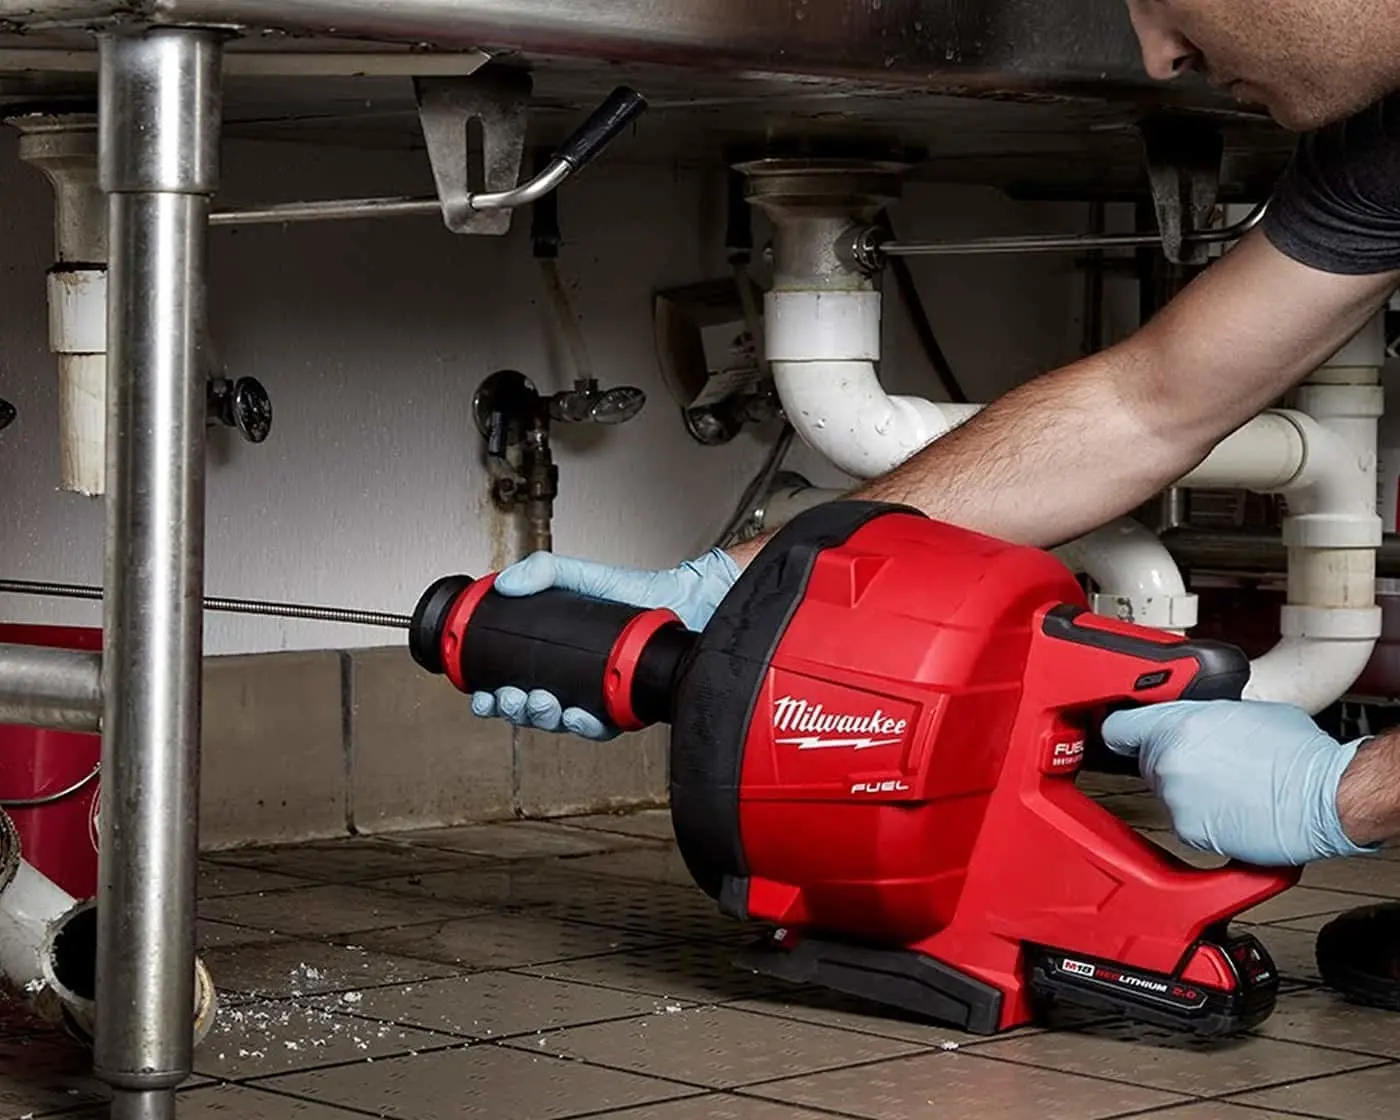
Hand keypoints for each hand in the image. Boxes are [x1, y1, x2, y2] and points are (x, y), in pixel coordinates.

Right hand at [470, 548, 740, 739]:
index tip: (478, 696)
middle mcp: (571, 685)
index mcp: (552, 662)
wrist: (680, 599)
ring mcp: (597, 699)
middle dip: (513, 710)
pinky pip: (600, 729)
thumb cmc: (631, 592)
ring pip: (559, 724)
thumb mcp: (580, 575)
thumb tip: (504, 584)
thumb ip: (542, 571)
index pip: (511, 689)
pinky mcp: (625, 708)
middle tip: (509, 697)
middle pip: (529, 712)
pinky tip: (575, 714)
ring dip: (542, 718)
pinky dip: (585, 725)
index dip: (490, 700)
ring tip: (539, 700)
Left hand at [1102, 699, 1378, 865]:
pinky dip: (1204, 816)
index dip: (1122, 729)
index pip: (1119, 727)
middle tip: (1211, 758)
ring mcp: (1176, 800)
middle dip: (1171, 758)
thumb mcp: (1243, 709)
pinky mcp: (1190, 832)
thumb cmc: (1297, 753)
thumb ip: (1202, 714)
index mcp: (1176, 726)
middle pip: (1147, 760)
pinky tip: (1235, 806)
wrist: (1324, 798)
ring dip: (1189, 788)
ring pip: (1167, 791)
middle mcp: (1168, 764)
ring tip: (1232, 783)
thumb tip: (1193, 719)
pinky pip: (1186, 819)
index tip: (1122, 733)